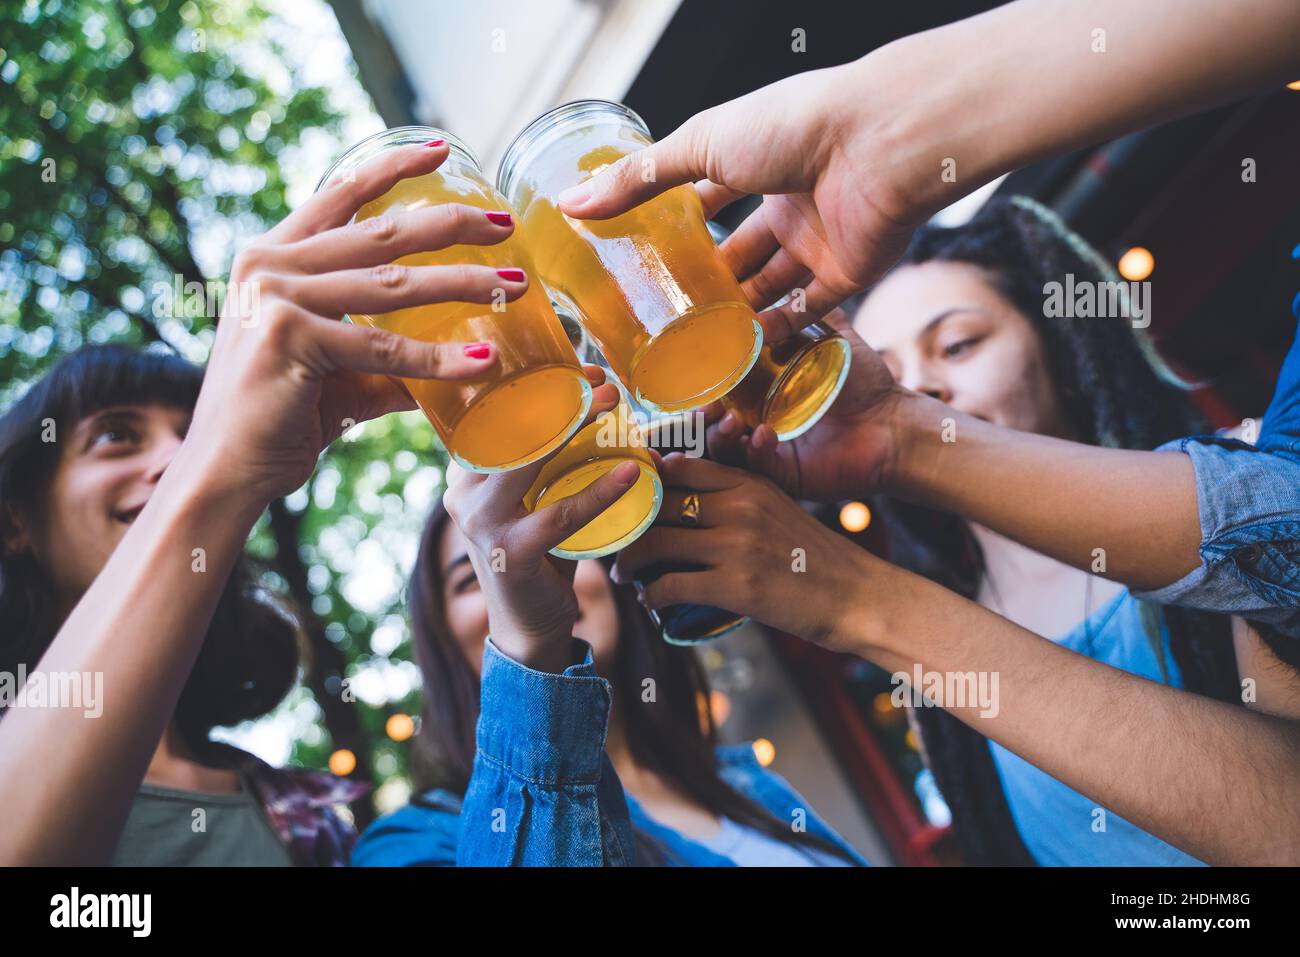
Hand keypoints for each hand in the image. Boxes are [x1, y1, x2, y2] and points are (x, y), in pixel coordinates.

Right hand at [180, 141, 528, 507]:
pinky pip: (384, 348)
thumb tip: (463, 359)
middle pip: (380, 232)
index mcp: (272, 258)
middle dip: (451, 224)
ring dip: (463, 284)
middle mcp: (269, 266)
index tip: (444, 148)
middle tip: (504, 222)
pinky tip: (483, 360)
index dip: (394, 168)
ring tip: (516, 286)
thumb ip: (392, 357)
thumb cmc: (279, 420)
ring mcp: (277, 297)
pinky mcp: (289, 338)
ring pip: (393, 285)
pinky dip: (439, 357)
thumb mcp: (339, 370)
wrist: (227, 471)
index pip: (340, 194)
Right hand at [442, 376, 637, 671]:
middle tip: (601, 379)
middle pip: (510, 430)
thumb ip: (548, 462)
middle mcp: (463, 494)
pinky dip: (598, 492)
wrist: (529, 627)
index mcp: (466, 475)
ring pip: (530, 462)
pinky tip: (629, 474)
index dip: (535, 385)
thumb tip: (602, 409)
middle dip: (557, 397)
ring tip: (614, 405)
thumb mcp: (533, 500)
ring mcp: (482, 524)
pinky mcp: (510, 553)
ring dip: (576, 428)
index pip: (494, 417)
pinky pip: (560, 513)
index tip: (578, 367)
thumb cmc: (540, 553)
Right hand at [557, 57, 925, 328]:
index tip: (644, 258)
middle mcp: (788, 200)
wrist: (879, 145)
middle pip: (742, 250)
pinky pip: (812, 312)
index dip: (680, 225)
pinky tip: (745, 354)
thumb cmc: (791, 127)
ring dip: (740, 313)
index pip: (710, 196)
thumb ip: (639, 179)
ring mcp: (820, 239)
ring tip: (697, 345)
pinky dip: (781, 332)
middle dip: (710, 281)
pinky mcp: (848, 273)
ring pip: (774, 286)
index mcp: (756, 160)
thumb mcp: (701, 145)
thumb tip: (571, 202)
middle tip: (667, 316)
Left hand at [611, 454, 877, 651]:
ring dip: (630, 562)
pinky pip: (671, 585)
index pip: (681, 468)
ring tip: (624, 573)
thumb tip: (683, 503)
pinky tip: (650, 600)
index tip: (629, 500)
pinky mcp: (735, 586)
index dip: (646, 483)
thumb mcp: (779, 508)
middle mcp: (741, 506)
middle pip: (660, 504)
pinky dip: (652, 595)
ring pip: (656, 543)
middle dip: (629, 524)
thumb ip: (738, 498)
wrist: (855, 596)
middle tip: (616, 540)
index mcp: (750, 482)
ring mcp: (737, 545)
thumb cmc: (812, 556)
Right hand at [705, 309, 908, 502]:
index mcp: (761, 395)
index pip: (718, 392)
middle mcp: (759, 424)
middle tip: (707, 406)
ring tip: (731, 422)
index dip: (703, 386)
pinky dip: (756, 453)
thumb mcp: (829, 338)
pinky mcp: (787, 476)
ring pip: (727, 452)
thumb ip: (802, 311)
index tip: (698, 375)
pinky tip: (764, 435)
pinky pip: (759, 469)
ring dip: (722, 438)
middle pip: (712, 425)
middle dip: (703, 418)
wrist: (894, 421)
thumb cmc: (863, 382)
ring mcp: (771, 453)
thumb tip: (779, 277)